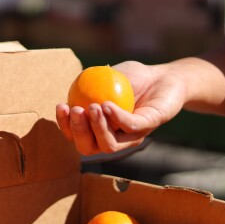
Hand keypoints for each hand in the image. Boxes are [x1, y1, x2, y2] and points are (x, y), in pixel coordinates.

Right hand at [55, 60, 186, 155]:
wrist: (164, 75)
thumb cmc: (133, 78)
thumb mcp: (105, 78)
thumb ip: (87, 85)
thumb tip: (66, 90)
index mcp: (100, 129)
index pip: (76, 136)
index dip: (65, 126)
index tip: (61, 106)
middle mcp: (115, 138)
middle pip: (88, 148)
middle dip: (78, 132)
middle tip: (77, 110)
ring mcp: (132, 136)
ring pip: (109, 145)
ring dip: (97, 128)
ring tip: (93, 106)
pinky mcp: (149, 126)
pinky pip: (130, 127)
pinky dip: (116, 117)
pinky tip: (107, 104)